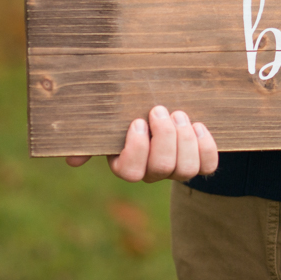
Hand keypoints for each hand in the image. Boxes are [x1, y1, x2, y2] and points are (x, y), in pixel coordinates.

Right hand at [65, 106, 218, 182]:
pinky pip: (208, 166)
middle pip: (161, 168)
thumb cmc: (132, 111)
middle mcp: (153, 172)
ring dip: (185, 140)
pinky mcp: (200, 163)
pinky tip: (198, 125)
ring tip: (180, 115)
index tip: (137, 121)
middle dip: (164, 137)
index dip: (136, 149)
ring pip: (186, 169)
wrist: (166, 107)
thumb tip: (72, 160)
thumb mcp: (111, 120)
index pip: (130, 171)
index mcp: (128, 163)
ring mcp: (178, 169)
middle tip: (160, 110)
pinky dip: (206, 146)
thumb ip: (93, 136)